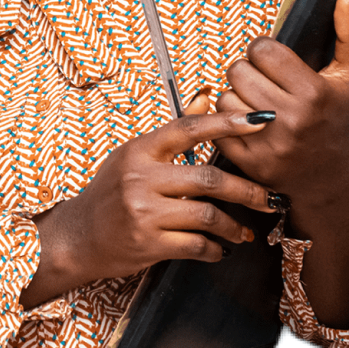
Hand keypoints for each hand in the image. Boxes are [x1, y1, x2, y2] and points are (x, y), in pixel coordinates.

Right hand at [30, 110, 274, 296]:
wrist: (77, 237)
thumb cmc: (109, 192)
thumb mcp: (133, 155)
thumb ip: (172, 133)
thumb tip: (205, 98)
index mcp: (140, 151)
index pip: (188, 129)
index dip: (226, 123)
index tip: (260, 120)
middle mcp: (142, 179)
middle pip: (208, 179)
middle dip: (247, 191)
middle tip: (271, 199)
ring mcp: (144, 213)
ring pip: (207, 216)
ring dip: (234, 226)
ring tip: (246, 231)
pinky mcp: (148, 244)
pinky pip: (196, 246)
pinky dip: (215, 249)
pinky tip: (221, 248)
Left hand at [214, 0, 348, 208]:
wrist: (329, 175)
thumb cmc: (337, 118)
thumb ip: (348, 33)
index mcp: (314, 93)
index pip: (262, 49)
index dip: (265, 52)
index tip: (274, 62)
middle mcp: (291, 119)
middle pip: (239, 70)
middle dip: (249, 72)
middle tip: (265, 83)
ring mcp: (269, 143)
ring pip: (226, 97)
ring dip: (237, 97)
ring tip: (258, 103)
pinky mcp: (249, 162)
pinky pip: (218, 126)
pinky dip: (228, 122)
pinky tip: (249, 123)